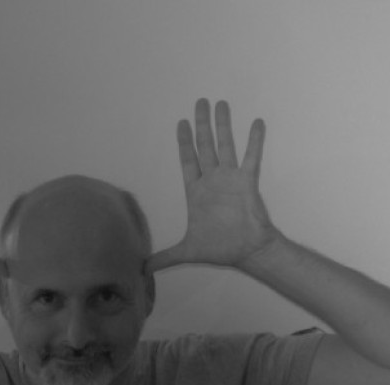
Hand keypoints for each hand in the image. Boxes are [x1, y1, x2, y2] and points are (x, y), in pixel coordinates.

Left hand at [146, 99, 278, 273]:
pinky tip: (255, 122)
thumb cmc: (219, 248)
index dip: (184, 143)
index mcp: (197, 193)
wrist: (246, 251)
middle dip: (201, 125)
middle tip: (199, 102)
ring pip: (225, 145)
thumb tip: (142, 269)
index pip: (188, 161)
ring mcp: (230, 179)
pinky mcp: (247, 182)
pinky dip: (254, 140)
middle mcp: (212, 181)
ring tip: (221, 103)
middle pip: (204, 146)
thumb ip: (164, 257)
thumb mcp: (185, 252)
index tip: (180, 123)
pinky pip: (252, 157)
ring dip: (223, 125)